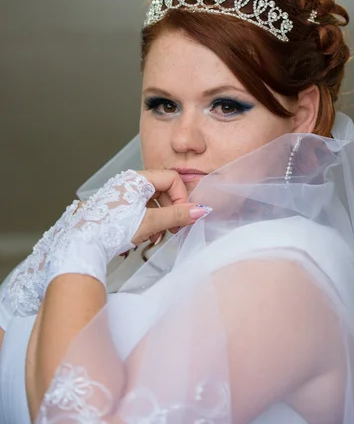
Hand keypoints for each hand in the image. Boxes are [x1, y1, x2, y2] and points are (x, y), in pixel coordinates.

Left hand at [45, 170, 211, 288]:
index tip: (183, 216)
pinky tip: (146, 237)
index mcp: (137, 179)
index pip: (172, 179)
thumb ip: (177, 216)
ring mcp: (123, 194)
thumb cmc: (111, 229)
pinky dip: (148, 222)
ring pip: (152, 201)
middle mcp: (129, 182)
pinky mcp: (118, 207)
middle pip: (163, 190)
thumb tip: (201, 210)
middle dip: (172, 210)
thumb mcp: (150, 222)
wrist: (83, 244)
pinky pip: (141, 209)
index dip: (181, 197)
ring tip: (158, 237)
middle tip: (175, 229)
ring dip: (161, 219)